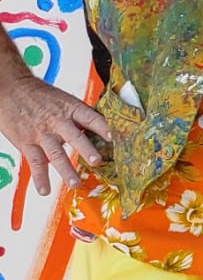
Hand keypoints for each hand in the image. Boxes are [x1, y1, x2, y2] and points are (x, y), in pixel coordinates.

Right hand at [0, 77, 109, 194]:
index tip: (115, 138)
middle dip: (86, 149)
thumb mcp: (65, 100)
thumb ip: (82, 117)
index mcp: (71, 109)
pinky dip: (40, 178)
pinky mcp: (27, 143)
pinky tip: (45, 190)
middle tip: (97, 162)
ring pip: (55, 153)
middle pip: (74, 136)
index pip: (91, 118)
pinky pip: (35, 162)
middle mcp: (58, 122)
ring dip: (66, 170)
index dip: (104, 128)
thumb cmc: (41, 96)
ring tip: (75, 184)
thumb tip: (105, 130)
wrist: (10, 89)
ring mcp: (42, 134)